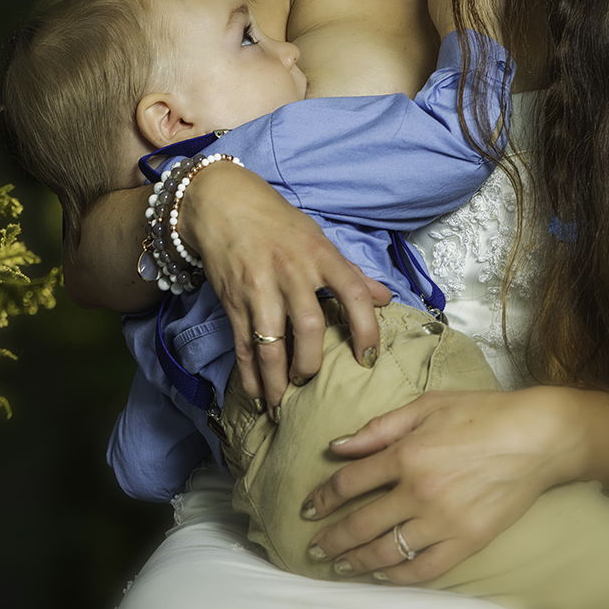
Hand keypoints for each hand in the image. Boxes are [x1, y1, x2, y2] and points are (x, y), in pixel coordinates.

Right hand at [179, 161, 391, 408]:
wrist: (224, 204)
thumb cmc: (277, 222)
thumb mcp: (318, 239)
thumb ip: (349, 272)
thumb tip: (384, 297)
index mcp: (319, 255)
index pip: (352, 294)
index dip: (366, 330)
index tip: (368, 359)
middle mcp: (291, 272)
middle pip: (310, 328)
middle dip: (311, 364)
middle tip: (310, 381)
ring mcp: (259, 288)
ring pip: (272, 344)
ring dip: (278, 380)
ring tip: (282, 403)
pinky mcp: (233, 300)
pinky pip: (243, 345)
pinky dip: (249, 374)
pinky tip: (257, 393)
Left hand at [302, 387, 572, 581]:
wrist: (536, 438)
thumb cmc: (481, 413)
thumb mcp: (426, 405)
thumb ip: (379, 428)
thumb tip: (338, 445)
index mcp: (406, 454)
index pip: (349, 482)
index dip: (323, 497)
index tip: (308, 509)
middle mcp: (419, 492)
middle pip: (361, 523)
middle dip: (331, 539)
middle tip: (314, 547)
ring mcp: (444, 521)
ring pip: (387, 551)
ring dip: (357, 562)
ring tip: (340, 566)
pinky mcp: (467, 541)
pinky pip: (424, 568)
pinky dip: (398, 576)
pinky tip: (382, 574)